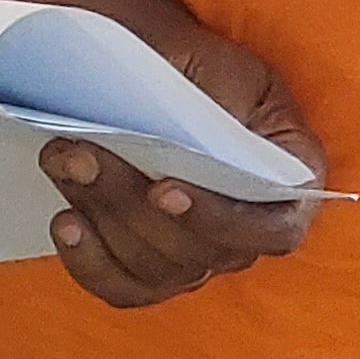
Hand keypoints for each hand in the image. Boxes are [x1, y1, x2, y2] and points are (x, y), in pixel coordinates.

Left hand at [41, 29, 322, 308]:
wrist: (152, 72)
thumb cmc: (195, 70)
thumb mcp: (223, 71)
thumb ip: (222, 110)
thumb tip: (196, 146)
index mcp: (293, 178)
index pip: (276, 229)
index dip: (220, 220)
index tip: (163, 190)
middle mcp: (253, 228)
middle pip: (201, 252)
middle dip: (131, 204)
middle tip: (86, 155)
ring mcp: (201, 255)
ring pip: (154, 268)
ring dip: (103, 215)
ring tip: (68, 164)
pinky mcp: (151, 270)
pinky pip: (123, 288)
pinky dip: (89, 261)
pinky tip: (66, 222)